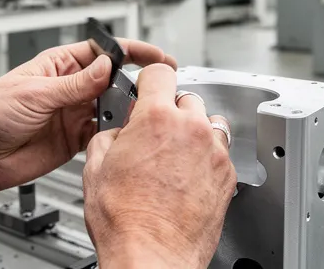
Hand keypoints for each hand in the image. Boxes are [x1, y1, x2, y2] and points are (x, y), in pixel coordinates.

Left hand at [0, 38, 175, 205]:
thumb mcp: (36, 93)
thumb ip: (76, 84)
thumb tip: (107, 67)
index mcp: (58, 65)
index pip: (102, 52)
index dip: (130, 52)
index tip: (154, 56)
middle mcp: (69, 88)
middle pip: (112, 80)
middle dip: (132, 83)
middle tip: (151, 89)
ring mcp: (72, 114)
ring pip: (111, 107)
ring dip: (125, 110)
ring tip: (136, 113)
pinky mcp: (73, 140)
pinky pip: (102, 134)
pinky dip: (114, 134)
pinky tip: (119, 133)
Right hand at [82, 64, 236, 268]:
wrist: (151, 255)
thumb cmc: (125, 220)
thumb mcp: (95, 167)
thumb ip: (108, 135)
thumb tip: (116, 132)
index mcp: (156, 118)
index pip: (160, 73)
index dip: (149, 81)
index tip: (147, 90)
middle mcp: (190, 129)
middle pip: (186, 98)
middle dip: (170, 111)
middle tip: (154, 134)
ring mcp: (213, 152)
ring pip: (208, 123)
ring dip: (192, 132)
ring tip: (174, 155)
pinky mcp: (227, 176)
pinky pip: (220, 152)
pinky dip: (206, 158)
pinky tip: (187, 176)